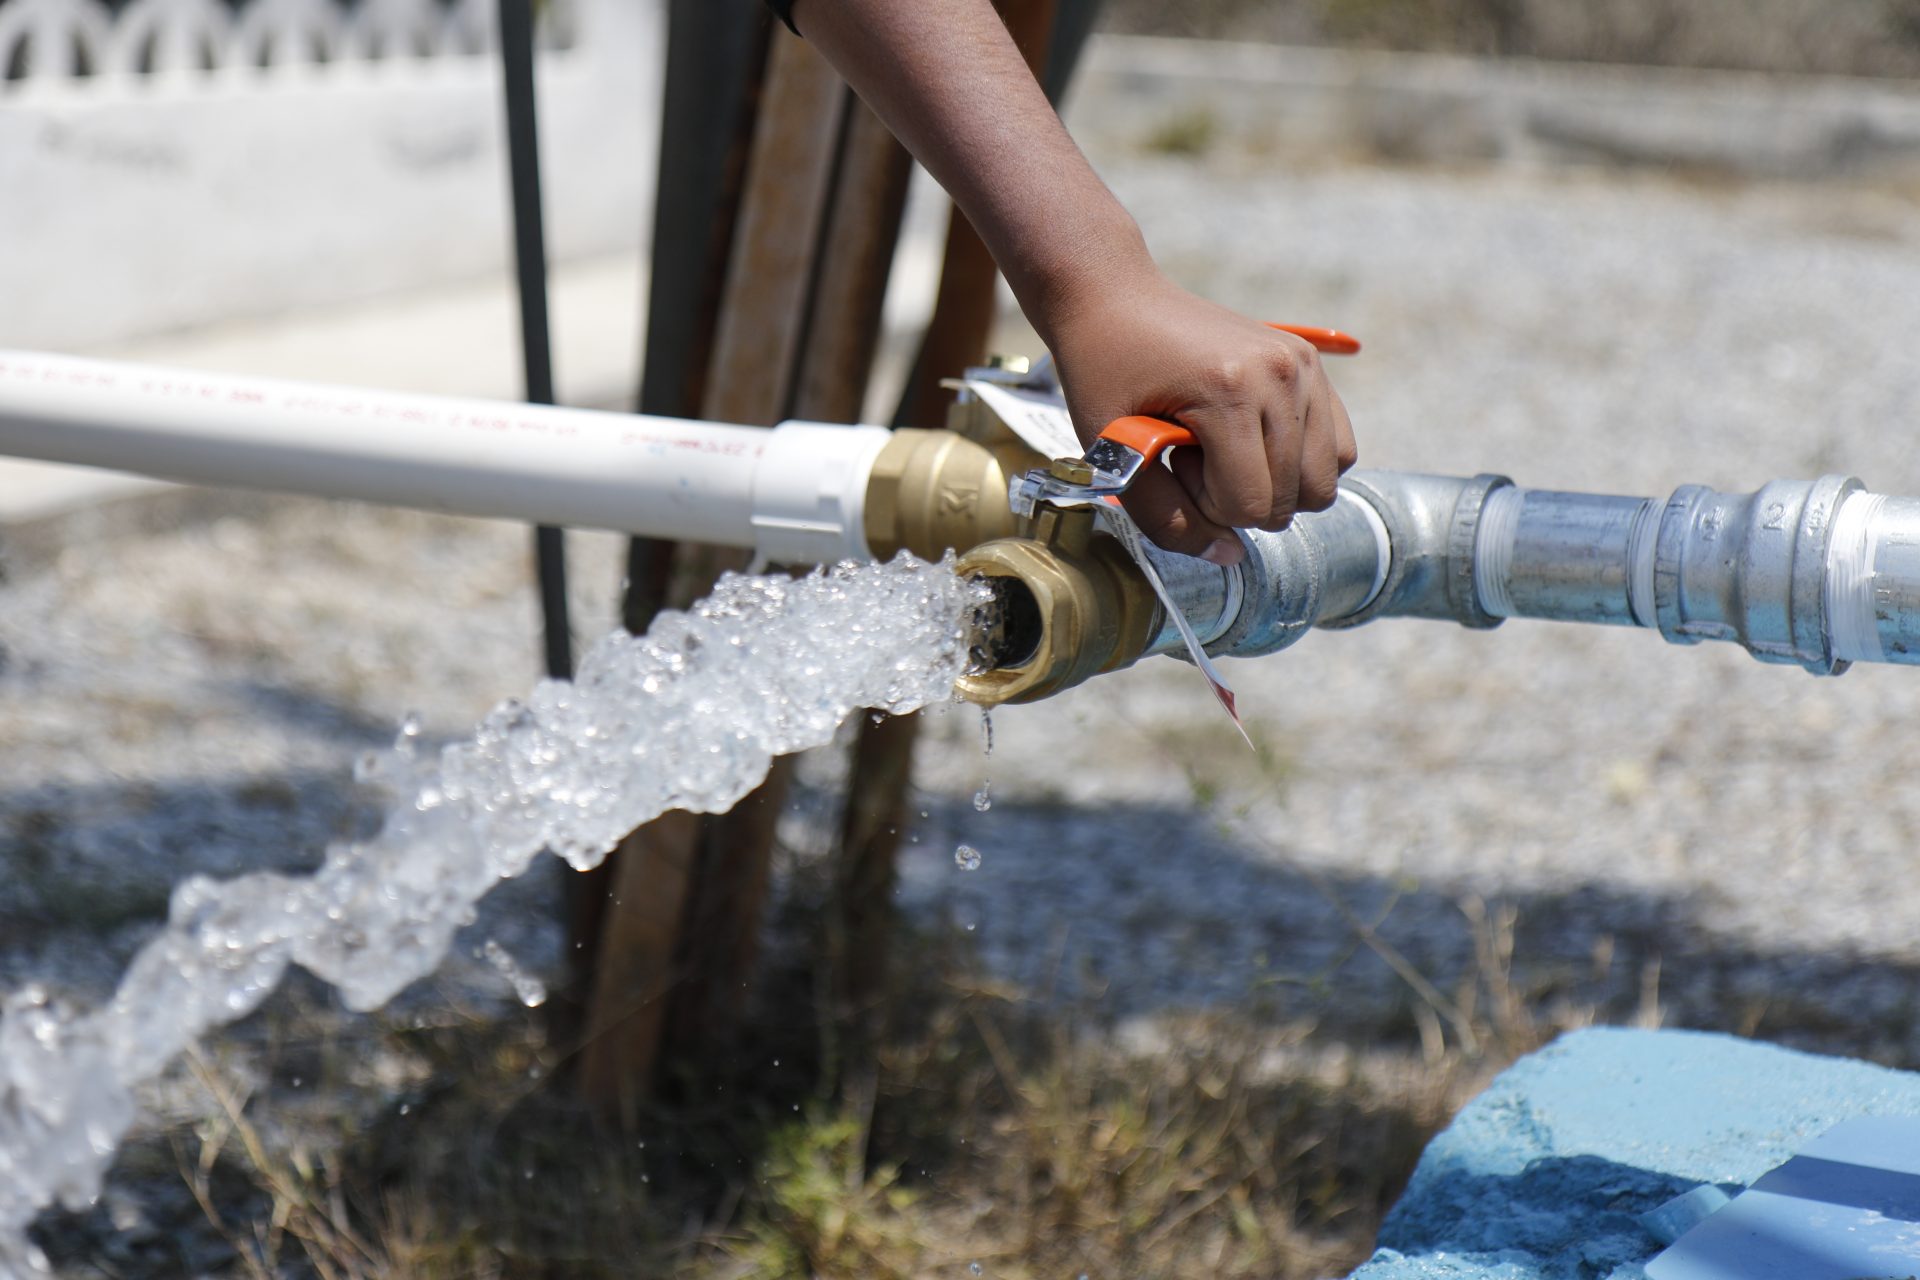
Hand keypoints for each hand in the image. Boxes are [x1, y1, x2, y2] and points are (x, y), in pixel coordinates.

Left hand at [1044, 268, 1357, 564]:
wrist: (1113, 297)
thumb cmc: (1103, 372)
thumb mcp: (1113, 454)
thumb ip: (1165, 519)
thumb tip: (1228, 556)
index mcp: (1230, 391)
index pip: (1251, 505)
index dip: (1205, 503)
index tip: (1170, 458)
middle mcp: (1281, 374)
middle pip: (1294, 500)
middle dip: (1239, 497)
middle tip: (1191, 450)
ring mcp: (1302, 365)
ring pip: (1324, 482)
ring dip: (1272, 483)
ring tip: (1221, 443)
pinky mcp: (1311, 363)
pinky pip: (1339, 448)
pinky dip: (1301, 463)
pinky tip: (1252, 441)